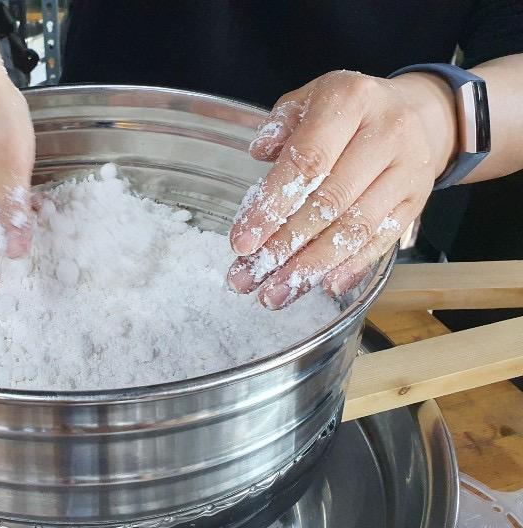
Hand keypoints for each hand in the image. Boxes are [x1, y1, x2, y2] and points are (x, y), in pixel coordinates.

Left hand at [227, 69, 457, 307]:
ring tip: (276, 294)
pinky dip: (351, 267)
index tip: (242, 243)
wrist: (419, 113)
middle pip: (329, 202)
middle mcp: (385, 133)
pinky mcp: (417, 200)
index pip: (307, 161)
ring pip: (356, 227)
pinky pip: (383, 239)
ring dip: (312, 267)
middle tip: (249, 279)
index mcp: (350, 101)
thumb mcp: (310, 100)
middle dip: (285, 247)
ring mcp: (406, 169)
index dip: (272, 206)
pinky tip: (323, 286)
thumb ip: (281, 125)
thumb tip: (259, 153)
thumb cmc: (348, 112)